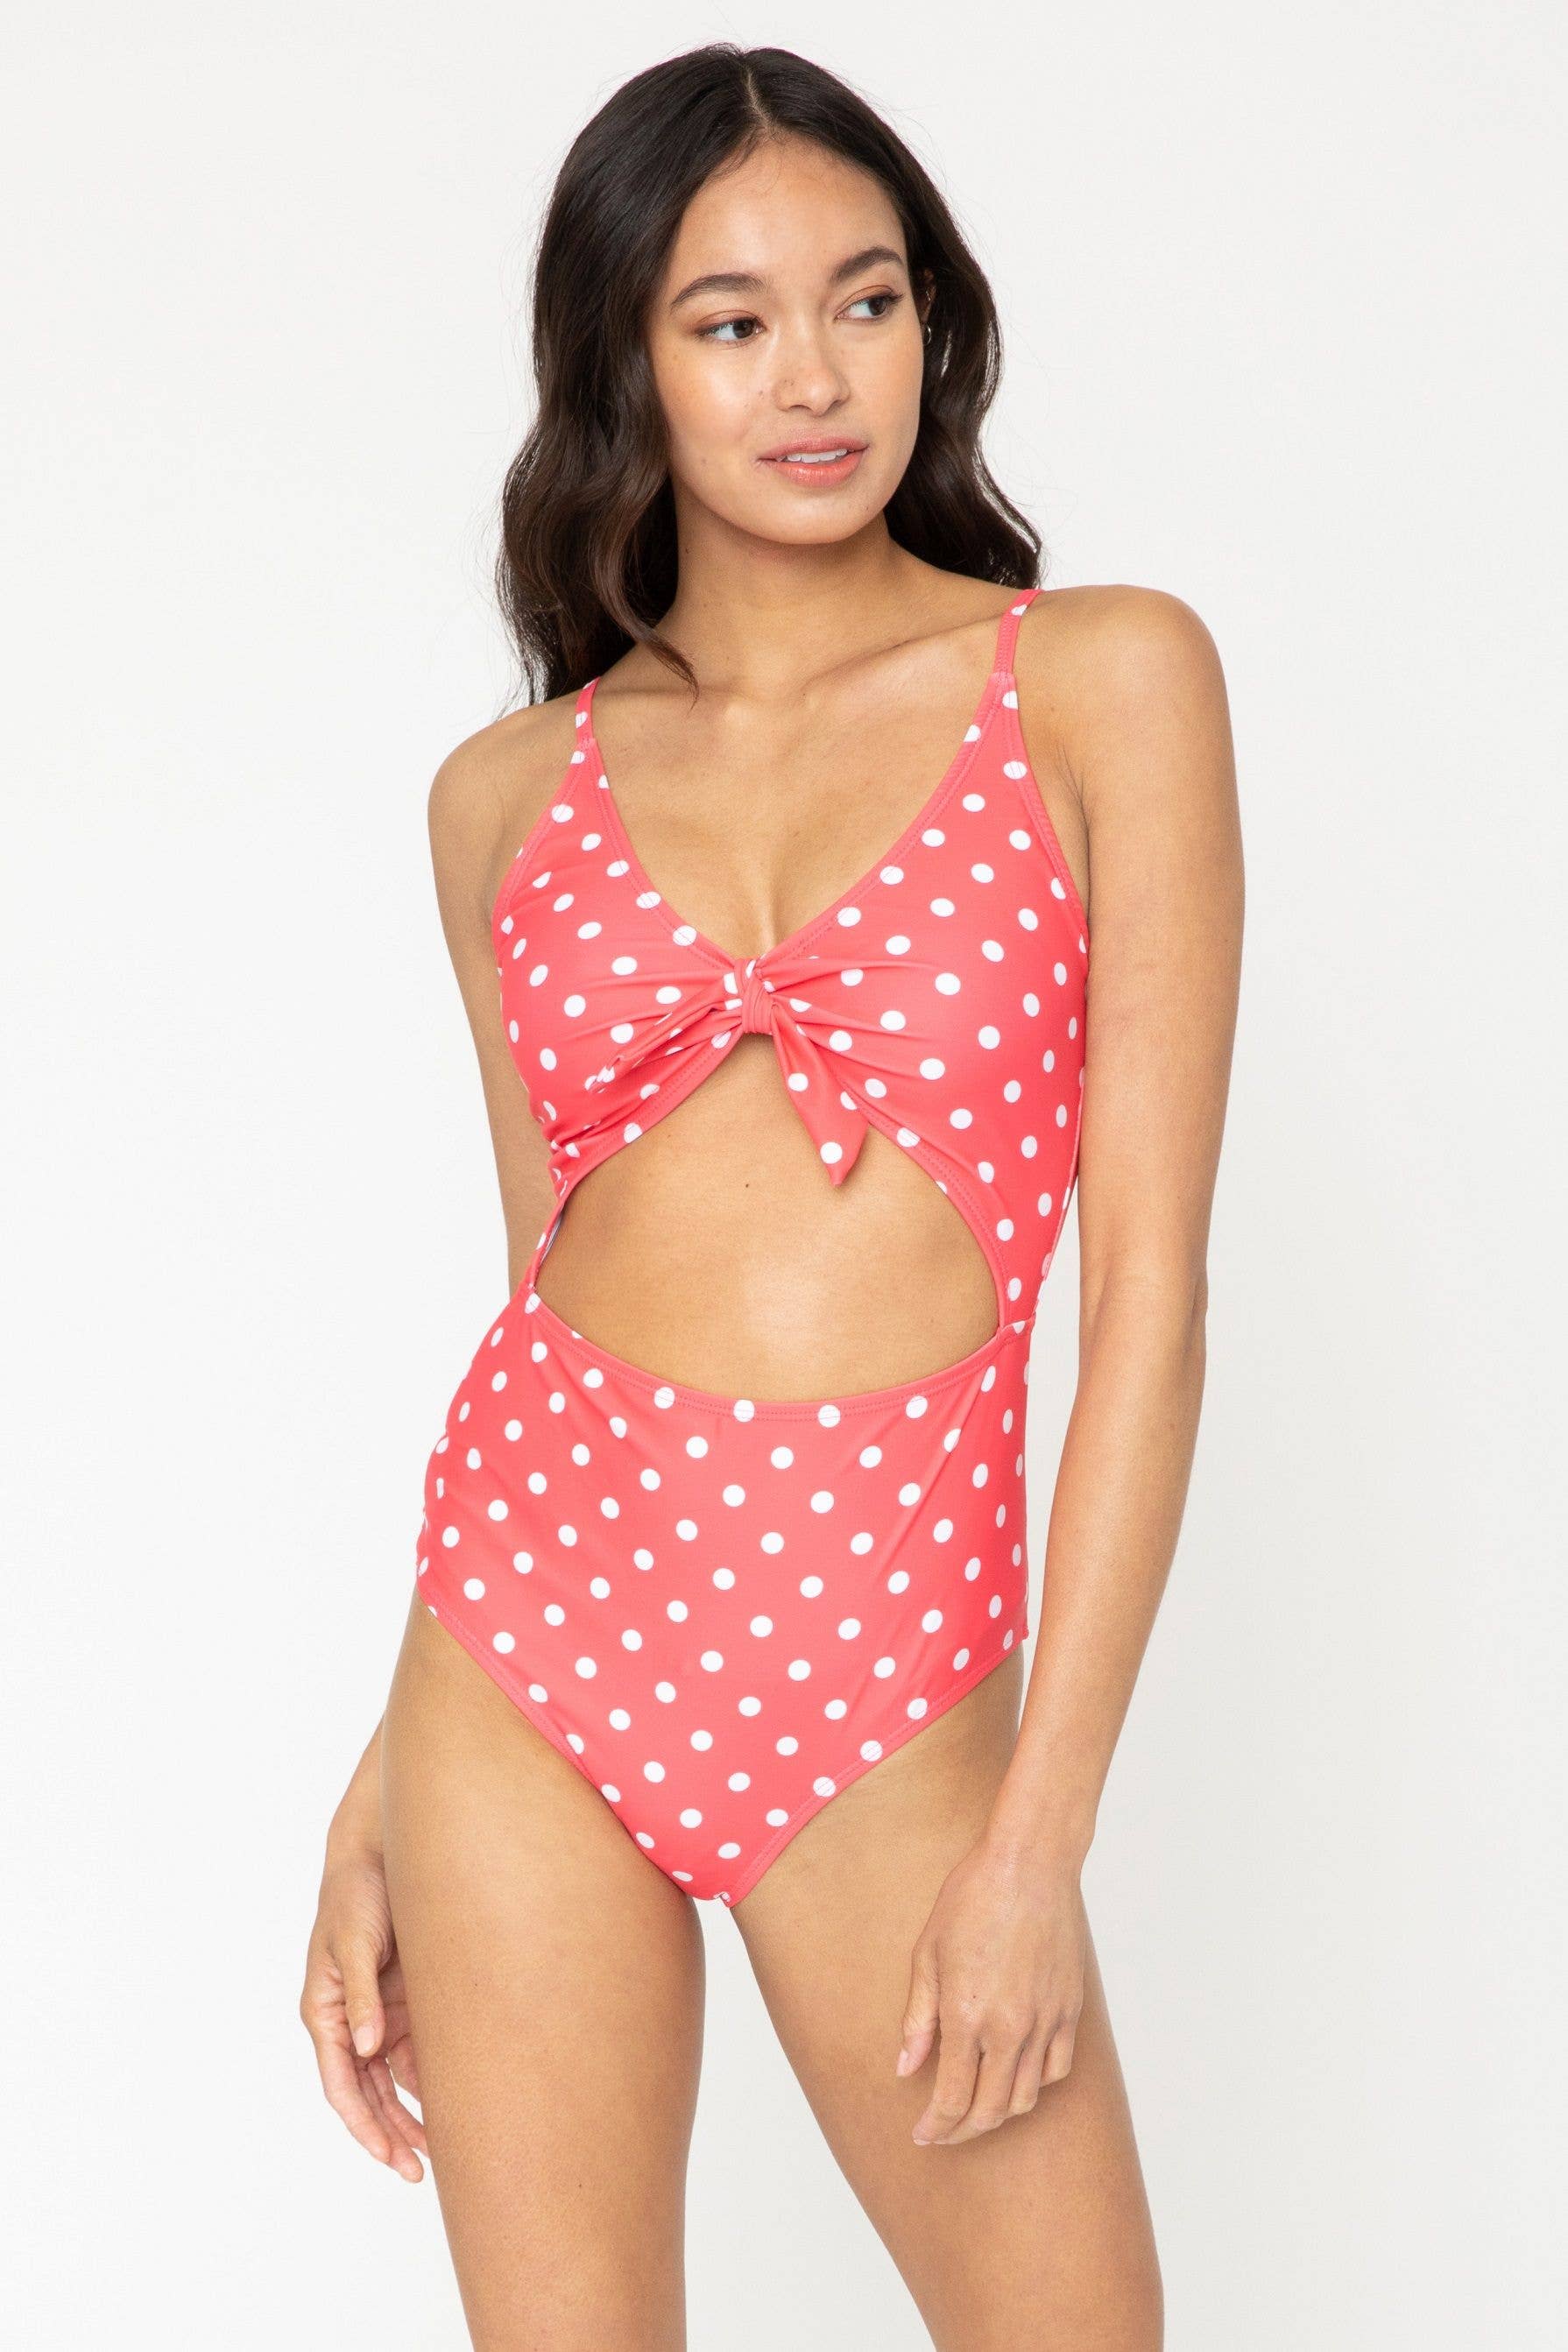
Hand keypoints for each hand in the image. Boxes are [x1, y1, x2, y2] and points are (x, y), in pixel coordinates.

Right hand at [300, 1836, 426, 2182]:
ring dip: (411, 2114)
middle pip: (368, 2093)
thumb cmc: (357, 1891)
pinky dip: (430, 2078)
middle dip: (390, 2134)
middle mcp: (350, 2020)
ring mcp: (378, 2011)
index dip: (364, 2126)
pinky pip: (416, 2050)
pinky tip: (456, 2100)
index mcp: (325, 2010)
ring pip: (393, 2080)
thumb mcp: (353, 1940)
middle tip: (418, 2172)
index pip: (342, 2084)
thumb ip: (360, 1995)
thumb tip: (364, 2047)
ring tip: (444, 2151)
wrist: (386, 1849)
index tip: (389, 2157)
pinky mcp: (405, 1999)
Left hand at [896, 1833, 1086, 2146]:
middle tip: (943, 2133)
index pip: (951, 2098)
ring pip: (1025, 2098)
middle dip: (962, 2131)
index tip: (922, 2136)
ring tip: (976, 2109)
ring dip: (998, 2114)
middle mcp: (1010, 2029)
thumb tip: (906, 2068)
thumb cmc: (972, 1898)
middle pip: (989, 2110)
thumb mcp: (927, 1954)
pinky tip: (1015, 2077)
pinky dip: (1034, 2085)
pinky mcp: (1070, 2011)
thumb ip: (917, 2019)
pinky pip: (1056, 2069)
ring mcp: (1045, 2021)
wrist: (1030, 1864)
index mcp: (967, 2016)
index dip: (934, 2126)